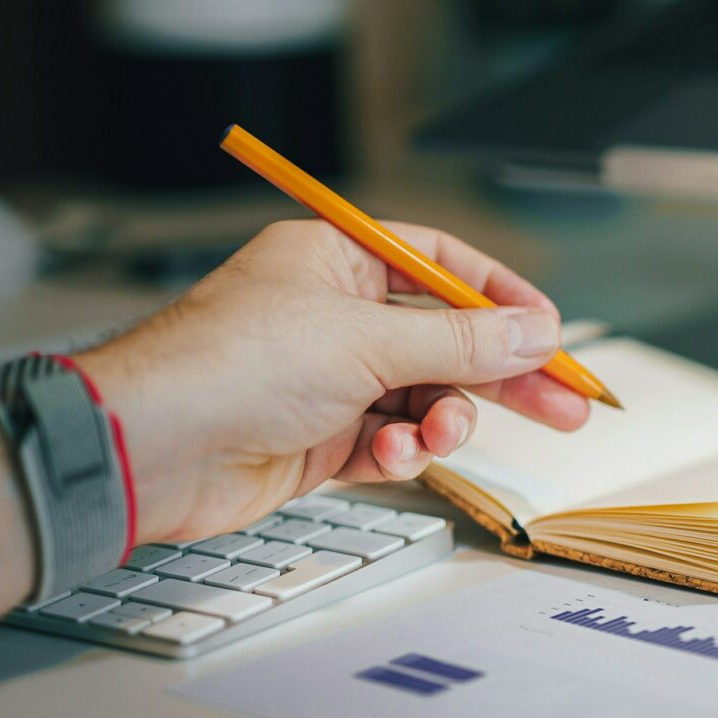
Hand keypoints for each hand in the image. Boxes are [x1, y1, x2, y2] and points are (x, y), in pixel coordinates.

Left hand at [75, 219, 588, 543]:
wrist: (150, 447)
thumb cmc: (229, 365)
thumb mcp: (366, 340)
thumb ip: (461, 341)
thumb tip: (534, 333)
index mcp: (338, 259)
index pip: (443, 264)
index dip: (502, 297)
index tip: (552, 333)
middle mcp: (335, 313)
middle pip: (447, 337)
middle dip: (503, 375)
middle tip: (566, 405)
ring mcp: (328, 378)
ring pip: (424, 396)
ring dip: (443, 420)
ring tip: (439, 435)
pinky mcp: (320, 438)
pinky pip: (390, 442)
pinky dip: (401, 453)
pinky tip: (392, 458)